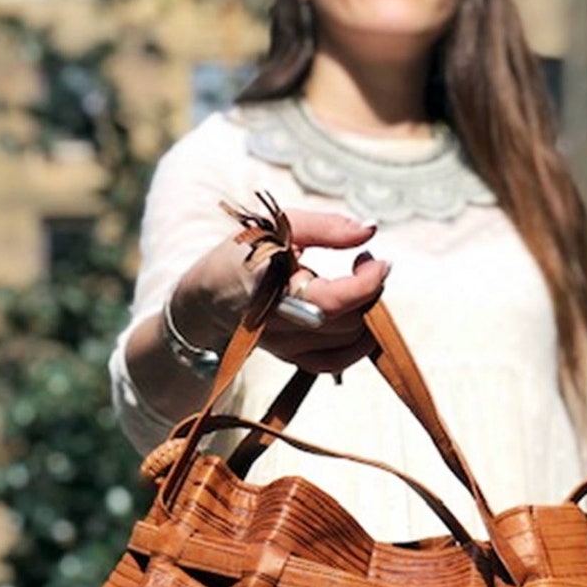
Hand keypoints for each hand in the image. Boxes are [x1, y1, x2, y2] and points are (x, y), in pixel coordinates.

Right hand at [173, 208, 390, 376]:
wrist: (209, 295)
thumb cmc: (244, 253)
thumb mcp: (278, 226)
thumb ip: (326, 227)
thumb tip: (370, 231)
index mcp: (273, 289)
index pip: (334, 301)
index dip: (367, 282)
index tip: (377, 261)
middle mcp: (280, 326)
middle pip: (348, 322)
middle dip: (369, 292)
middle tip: (364, 264)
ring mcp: (287, 348)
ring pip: (348, 343)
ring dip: (366, 314)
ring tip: (358, 286)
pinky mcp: (293, 360)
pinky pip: (337, 361)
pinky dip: (356, 342)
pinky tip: (356, 316)